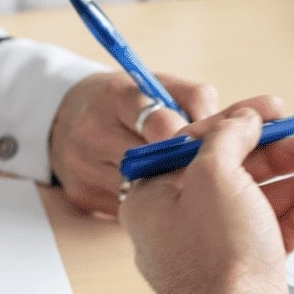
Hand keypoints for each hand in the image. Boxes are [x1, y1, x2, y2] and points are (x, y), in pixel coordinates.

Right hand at [50, 71, 218, 214]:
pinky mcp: (84, 197)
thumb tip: (231, 125)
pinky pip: (130, 208)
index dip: (191, 138)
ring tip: (186, 184)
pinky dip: (150, 204)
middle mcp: (94, 133)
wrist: (62, 119)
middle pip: (153, 161)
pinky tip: (160, 198)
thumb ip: (194, 99)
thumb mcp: (156, 85)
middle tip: (208, 172)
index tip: (208, 145)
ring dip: (170, 189)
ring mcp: (85, 169)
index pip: (160, 122)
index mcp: (115, 97)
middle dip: (184, 167)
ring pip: (144, 190)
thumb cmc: (123, 102)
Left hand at [119, 101, 293, 293]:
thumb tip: (241, 120)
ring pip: (257, 205)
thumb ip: (226, 137)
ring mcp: (209, 254)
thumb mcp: (215, 174)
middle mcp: (175, 226)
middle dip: (279, 157)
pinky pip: (269, 237)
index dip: (237, 122)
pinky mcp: (240, 277)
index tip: (273, 110)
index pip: (193, 145)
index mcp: (151, 199)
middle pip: (231, 173)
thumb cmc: (219, 255)